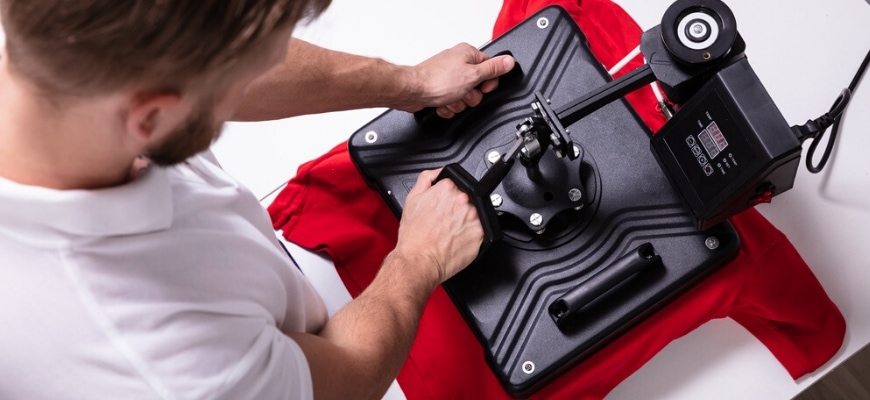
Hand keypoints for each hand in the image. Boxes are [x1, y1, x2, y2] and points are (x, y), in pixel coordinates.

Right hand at [393, 169, 483, 284]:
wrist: (419, 260)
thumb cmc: (414, 236)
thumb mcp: (412, 199)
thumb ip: (427, 178)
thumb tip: (438, 171)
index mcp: (447, 188)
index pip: (456, 184)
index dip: (448, 198)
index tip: (444, 207)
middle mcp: (462, 200)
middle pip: (466, 198)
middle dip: (457, 208)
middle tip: (445, 222)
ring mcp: (472, 216)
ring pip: (474, 213)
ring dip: (465, 221)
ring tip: (450, 232)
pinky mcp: (480, 233)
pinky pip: (480, 229)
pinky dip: (470, 234)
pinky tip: (457, 239)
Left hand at [400, 43, 514, 118]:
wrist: (412, 92)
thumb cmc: (436, 81)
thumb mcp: (472, 75)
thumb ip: (493, 69)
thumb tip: (509, 61)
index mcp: (468, 54)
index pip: (491, 68)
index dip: (488, 83)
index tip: (481, 87)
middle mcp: (458, 62)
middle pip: (478, 86)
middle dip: (471, 96)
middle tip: (463, 93)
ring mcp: (448, 76)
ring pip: (465, 97)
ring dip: (458, 103)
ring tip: (450, 98)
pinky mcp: (440, 88)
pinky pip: (452, 102)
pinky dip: (448, 106)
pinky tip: (442, 103)